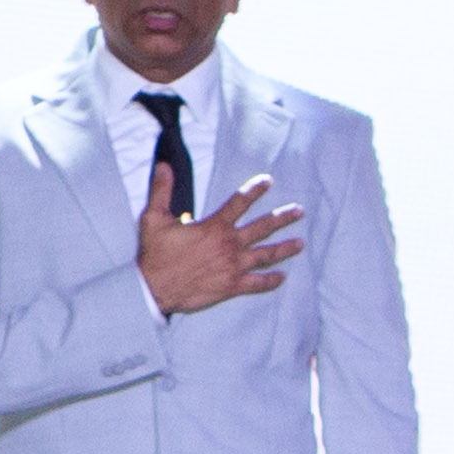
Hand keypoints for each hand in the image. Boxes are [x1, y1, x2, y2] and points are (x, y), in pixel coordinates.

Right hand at [139, 174, 303, 315]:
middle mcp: (229, 244)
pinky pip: (257, 283)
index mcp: (214, 226)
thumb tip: (163, 165)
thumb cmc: (154, 254)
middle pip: (263, 227)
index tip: (268, 181)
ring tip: (300, 243)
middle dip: (282, 218)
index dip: (255, 190)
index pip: (239, 202)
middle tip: (298, 211)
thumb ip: (161, 189)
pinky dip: (271, 281)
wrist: (155, 288)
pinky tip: (282, 277)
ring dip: (285, 248)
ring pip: (267, 255)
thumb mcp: (154, 217)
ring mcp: (234, 266)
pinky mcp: (232, 286)